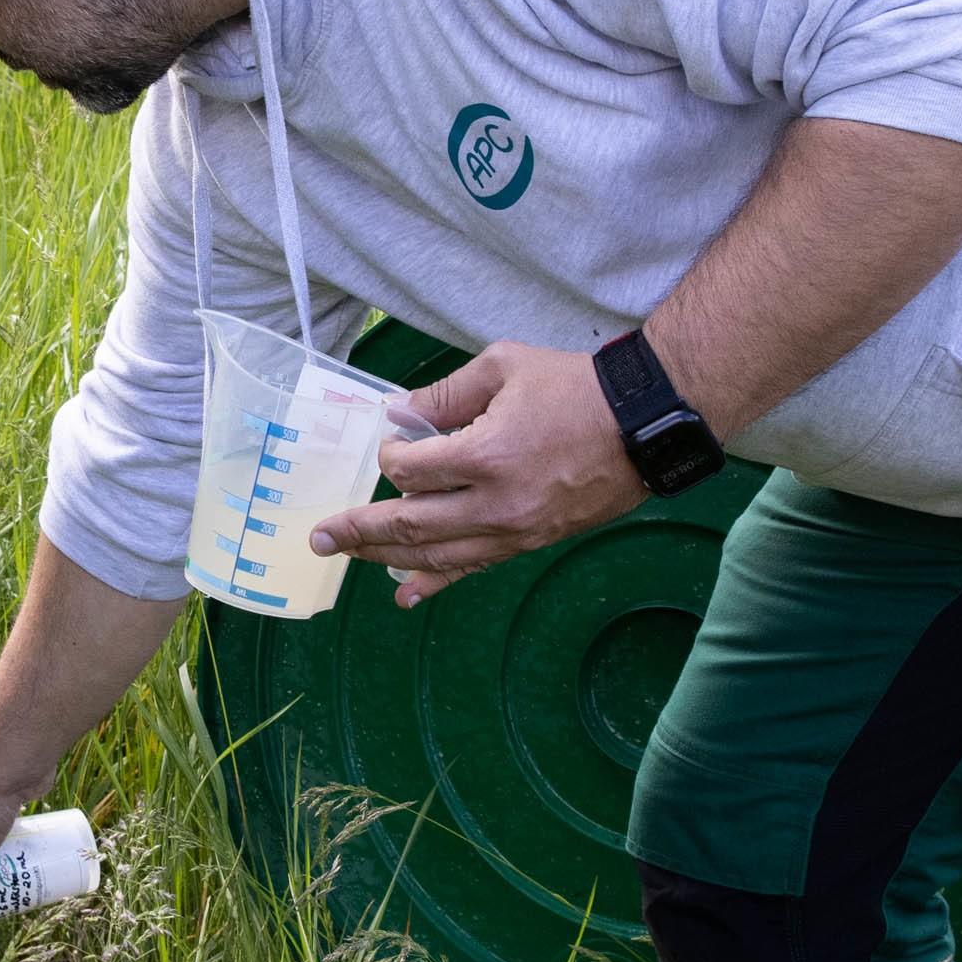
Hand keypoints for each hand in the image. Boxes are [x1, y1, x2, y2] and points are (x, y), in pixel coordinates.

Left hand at [319, 339, 641, 606]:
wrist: (643, 426)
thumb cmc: (574, 387)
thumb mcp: (503, 367)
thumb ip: (445, 394)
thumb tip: (399, 415)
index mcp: (484, 455)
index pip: (409, 471)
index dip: (390, 457)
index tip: (393, 442)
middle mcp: (493, 504)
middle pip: (408, 525)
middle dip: (357, 531)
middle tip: (318, 538)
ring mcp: (512, 530)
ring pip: (436, 555)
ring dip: (384, 559)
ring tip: (345, 557)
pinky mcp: (528, 542)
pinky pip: (472, 568)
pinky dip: (435, 582)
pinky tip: (405, 594)